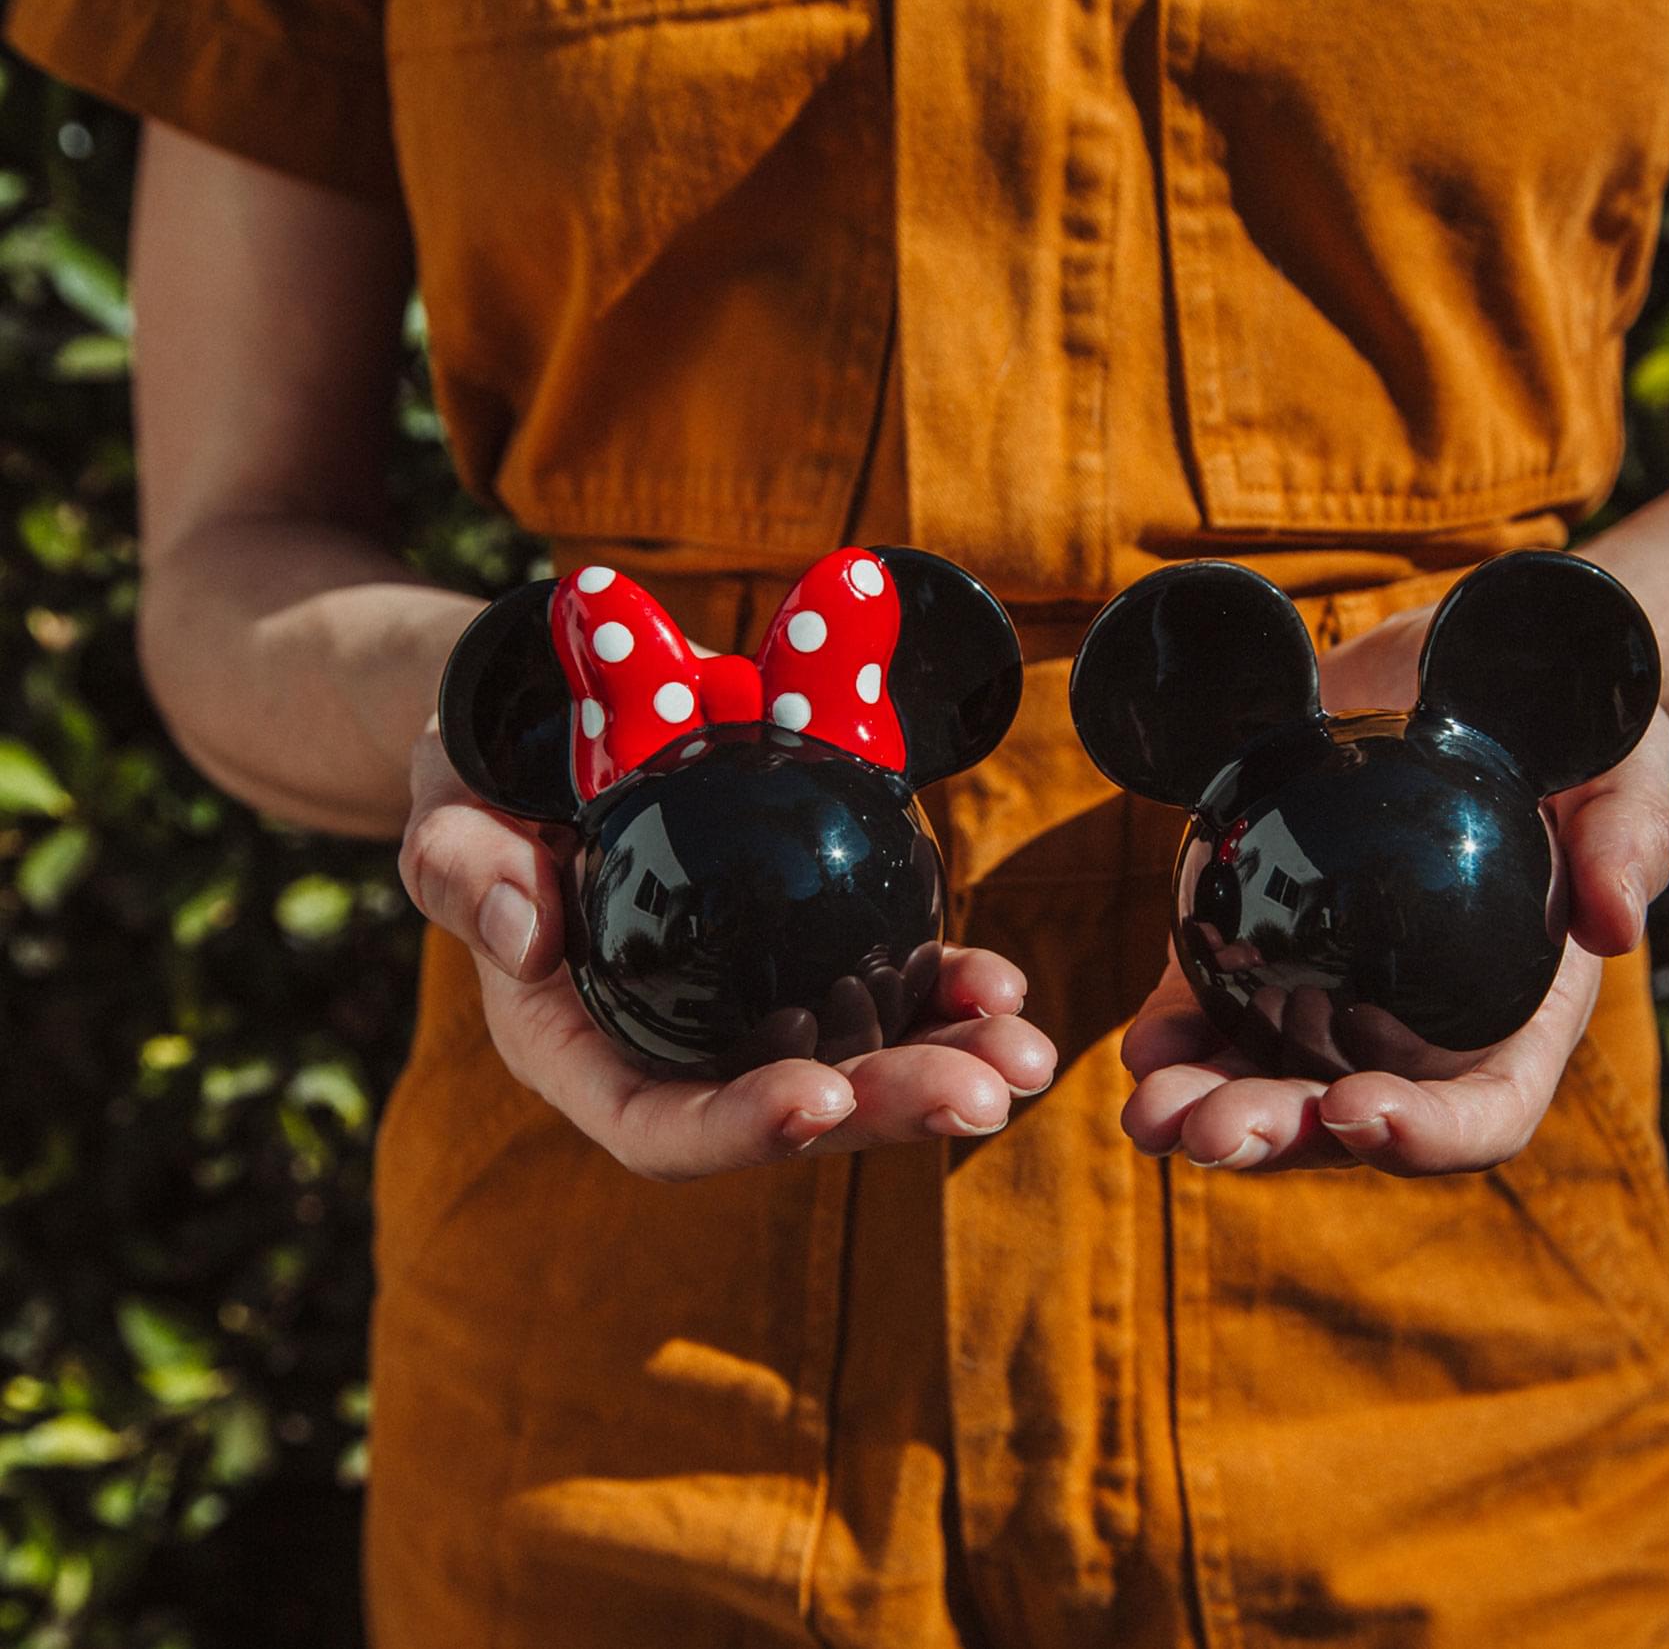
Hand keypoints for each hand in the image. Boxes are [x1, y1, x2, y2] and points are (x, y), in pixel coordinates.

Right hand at [398, 721, 1056, 1179]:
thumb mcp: (445, 805)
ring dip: (948, 1063)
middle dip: (891, 1109)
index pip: (658, 1126)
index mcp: (580, 1048)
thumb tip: (520, 932)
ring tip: (1026, 1052)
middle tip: (984, 1091)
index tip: (819, 1098)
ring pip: (858, 1065)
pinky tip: (1002, 985)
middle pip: (789, 1112)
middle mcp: (675, 1052)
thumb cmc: (485, 782)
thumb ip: (459, 864)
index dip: (738, 1128)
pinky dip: (946, 993)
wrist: (551, 738)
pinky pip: (882, 993)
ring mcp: (747, 1014)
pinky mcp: (805, 962)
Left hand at [1118, 607, 1668, 1175]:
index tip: (1354, 1109)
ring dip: (1210, 1108)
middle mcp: (1423, 1032)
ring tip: (1151, 1113)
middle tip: (1212, 1132)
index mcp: (1517, 1018)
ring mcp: (1339, 1002)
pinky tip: (1140, 1051)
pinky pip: (1217, 1009)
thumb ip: (1631, 835)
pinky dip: (1177, 1036)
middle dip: (1280, 1137)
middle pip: (1349, 1120)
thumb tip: (1617, 926)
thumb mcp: (1622, 765)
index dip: (1423, 1133)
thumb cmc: (1569, 735)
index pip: (1482, 1112)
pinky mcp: (1271, 948)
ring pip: (1272, 1081)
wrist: (1467, 677)